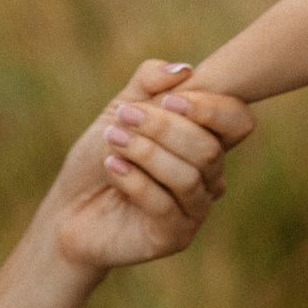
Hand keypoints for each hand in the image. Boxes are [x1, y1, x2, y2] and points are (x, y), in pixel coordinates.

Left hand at [48, 61, 254, 272]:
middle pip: (209, 149)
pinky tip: (113, 167)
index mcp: (206, 141)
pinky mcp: (174, 238)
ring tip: (112, 141)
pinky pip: (164, 206)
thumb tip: (184, 70)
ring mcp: (195, 210)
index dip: (212, 108)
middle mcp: (210, 178)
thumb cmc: (102, 154)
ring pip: (188, 177)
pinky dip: (135, 180)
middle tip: (124, 116)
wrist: (69, 207)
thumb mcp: (121, 108)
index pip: (238, 122)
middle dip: (164, 127)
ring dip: (146, 152)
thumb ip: (149, 83)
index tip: (170, 98)